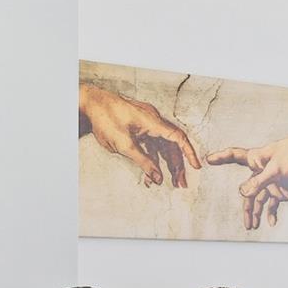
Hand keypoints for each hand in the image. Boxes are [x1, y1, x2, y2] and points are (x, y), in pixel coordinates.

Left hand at [79, 83, 201, 187]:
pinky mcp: (138, 128)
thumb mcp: (124, 145)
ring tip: (167, 183)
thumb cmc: (105, 118)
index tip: (197, 166)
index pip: (178, 138)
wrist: (90, 103)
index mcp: (153, 122)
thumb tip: (158, 178)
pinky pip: (150, 145)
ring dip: (164, 165)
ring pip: (161, 147)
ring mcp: (146, 125)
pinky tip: (150, 175)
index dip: (189, 153)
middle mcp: (153, 122)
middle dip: (177, 165)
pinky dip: (152, 159)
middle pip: (172, 145)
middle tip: (180, 184)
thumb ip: (143, 162)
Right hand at [206, 114, 287, 230]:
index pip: (235, 156)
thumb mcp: (275, 170)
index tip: (208, 159)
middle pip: (247, 191)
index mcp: (256, 159)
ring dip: (256, 214)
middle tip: (247, 223)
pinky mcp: (280, 190)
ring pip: (258, 201)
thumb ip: (258, 182)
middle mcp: (260, 172)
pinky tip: (271, 223)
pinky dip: (271, 213)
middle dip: (247, 208)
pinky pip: (272, 204)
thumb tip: (243, 193)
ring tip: (252, 227)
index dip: (222, 157)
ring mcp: (270, 182)